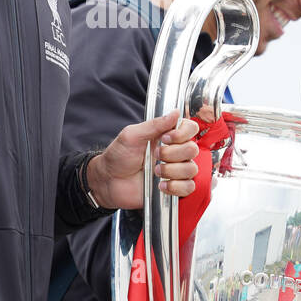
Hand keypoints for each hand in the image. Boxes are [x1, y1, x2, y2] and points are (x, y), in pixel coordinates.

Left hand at [86, 110, 201, 210]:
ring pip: (191, 169)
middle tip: (156, 155)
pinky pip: (189, 187)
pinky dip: (176, 186)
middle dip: (173, 153)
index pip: (190, 129)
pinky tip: (161, 185)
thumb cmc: (118, 156)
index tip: (166, 138)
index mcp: (166, 136)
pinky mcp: (174, 188)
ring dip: (172, 170)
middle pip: (192, 149)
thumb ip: (155, 124)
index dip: (183, 133)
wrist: (108, 181)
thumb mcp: (132, 135)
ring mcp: (175, 170)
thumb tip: (175, 113)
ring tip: (155, 172)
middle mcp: (174, 152)